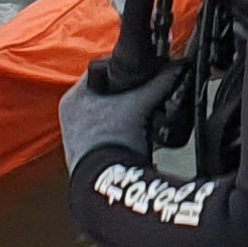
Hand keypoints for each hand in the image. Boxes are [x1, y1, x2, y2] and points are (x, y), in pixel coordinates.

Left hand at [60, 55, 182, 178]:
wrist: (109, 182)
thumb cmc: (112, 143)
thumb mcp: (140, 105)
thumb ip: (159, 82)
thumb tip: (176, 66)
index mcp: (74, 98)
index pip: (100, 68)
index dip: (122, 64)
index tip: (141, 65)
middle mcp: (70, 115)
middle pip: (104, 91)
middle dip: (126, 90)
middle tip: (145, 87)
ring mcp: (77, 136)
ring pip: (107, 112)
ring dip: (125, 111)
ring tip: (143, 110)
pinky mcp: (89, 153)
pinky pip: (108, 131)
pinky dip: (123, 128)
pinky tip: (137, 131)